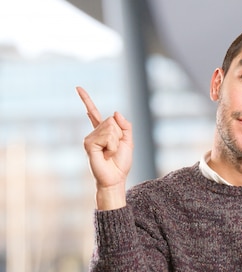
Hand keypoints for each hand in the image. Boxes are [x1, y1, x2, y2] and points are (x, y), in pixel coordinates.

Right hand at [76, 86, 132, 209]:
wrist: (115, 178)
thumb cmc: (120, 163)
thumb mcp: (128, 142)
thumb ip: (125, 126)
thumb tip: (115, 112)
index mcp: (103, 132)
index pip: (94, 113)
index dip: (86, 100)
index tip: (78, 88)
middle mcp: (95, 133)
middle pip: (112, 120)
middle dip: (119, 135)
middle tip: (114, 149)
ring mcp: (90, 138)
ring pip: (110, 127)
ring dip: (116, 142)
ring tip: (110, 153)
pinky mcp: (88, 143)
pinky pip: (107, 135)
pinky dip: (112, 145)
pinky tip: (106, 154)